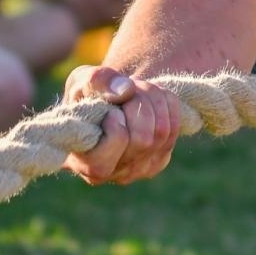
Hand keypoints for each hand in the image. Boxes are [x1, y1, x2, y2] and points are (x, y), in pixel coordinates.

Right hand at [61, 65, 180, 185]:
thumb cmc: (88, 96)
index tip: (110, 109)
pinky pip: (174, 128)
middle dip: (137, 102)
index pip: (110, 151)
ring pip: (161, 131)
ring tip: (136, 92)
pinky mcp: (159, 161)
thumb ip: (97, 81)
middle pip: (142, 139)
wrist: (109, 103)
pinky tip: (149, 100)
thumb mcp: (81, 80)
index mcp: (84, 162)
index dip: (115, 122)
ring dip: (152, 99)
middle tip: (126, 91)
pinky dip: (166, 104)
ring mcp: (138, 170)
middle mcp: (112, 173)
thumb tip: (126, 91)